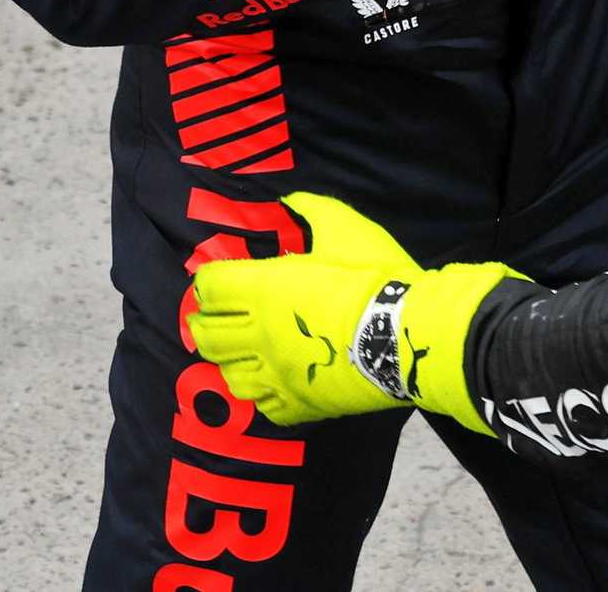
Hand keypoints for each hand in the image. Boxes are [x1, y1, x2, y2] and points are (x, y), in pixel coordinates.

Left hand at [192, 191, 519, 433]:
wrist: (404, 334)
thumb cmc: (372, 275)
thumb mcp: (343, 226)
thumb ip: (311, 210)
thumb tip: (290, 201)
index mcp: (265, 289)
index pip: (212, 287)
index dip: (209, 279)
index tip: (217, 276)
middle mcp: (260, 335)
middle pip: (208, 335)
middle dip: (203, 322)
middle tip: (210, 315)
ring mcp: (277, 375)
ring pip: (229, 375)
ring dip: (227, 360)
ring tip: (236, 351)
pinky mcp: (299, 404)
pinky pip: (263, 406)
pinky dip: (260, 393)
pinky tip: (269, 381)